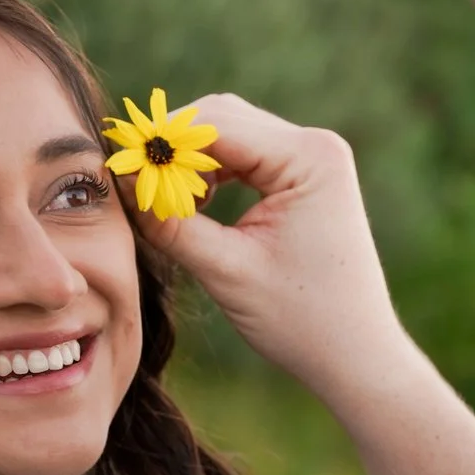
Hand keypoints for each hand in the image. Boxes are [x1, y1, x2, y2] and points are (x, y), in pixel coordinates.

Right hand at [130, 94, 418, 408]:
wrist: (357, 356)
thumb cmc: (303, 321)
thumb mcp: (225, 271)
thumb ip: (169, 222)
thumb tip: (118, 181)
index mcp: (309, 157)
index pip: (215, 124)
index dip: (160, 143)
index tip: (116, 167)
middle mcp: (316, 146)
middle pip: (221, 118)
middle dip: (173, 148)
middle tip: (132, 184)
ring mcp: (314, 160)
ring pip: (229, 135)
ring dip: (190, 162)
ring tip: (164, 204)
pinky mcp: (306, 179)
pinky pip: (245, 158)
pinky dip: (211, 174)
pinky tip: (192, 206)